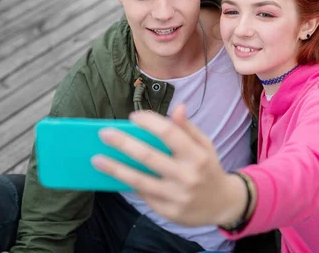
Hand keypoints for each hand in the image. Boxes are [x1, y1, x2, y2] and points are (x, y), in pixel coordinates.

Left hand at [91, 105, 246, 226]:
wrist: (222, 204)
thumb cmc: (208, 168)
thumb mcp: (205, 145)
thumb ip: (188, 128)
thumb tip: (178, 107)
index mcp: (197, 155)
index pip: (169, 133)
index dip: (149, 123)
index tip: (133, 116)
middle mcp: (187, 176)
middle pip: (148, 156)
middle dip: (123, 143)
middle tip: (104, 134)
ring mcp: (177, 196)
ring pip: (139, 180)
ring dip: (114, 169)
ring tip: (96, 159)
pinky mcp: (168, 211)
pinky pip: (144, 195)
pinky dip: (129, 184)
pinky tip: (116, 175)